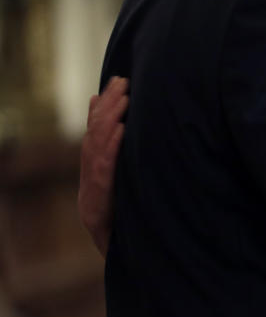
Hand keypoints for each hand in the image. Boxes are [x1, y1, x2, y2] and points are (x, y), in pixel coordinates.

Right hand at [78, 76, 127, 256]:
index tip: (118, 80)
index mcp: (94, 158)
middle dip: (110, 102)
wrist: (107, 236)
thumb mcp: (111, 169)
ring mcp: (94, 177)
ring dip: (111, 117)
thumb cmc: (113, 200)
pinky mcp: (101, 191)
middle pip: (97, 127)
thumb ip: (107, 144)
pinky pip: (106, 164)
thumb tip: (100, 110)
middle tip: (124, 81)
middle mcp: (91, 164)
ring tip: (124, 98)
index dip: (105, 101)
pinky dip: (113, 145)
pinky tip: (122, 129)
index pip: (97, 123)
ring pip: (98, 142)